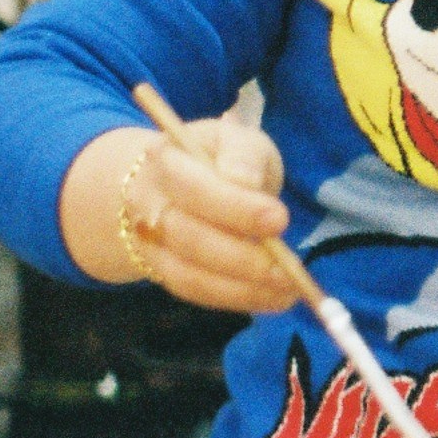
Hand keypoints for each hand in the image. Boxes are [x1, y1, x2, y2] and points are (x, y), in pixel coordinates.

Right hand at [123, 119, 299, 315]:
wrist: (174, 182)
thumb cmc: (218, 159)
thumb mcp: (238, 139)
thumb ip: (243, 154)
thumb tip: (244, 181)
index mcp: (167, 160)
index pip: (196, 188)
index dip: (237, 207)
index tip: (279, 219)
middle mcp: (148, 203)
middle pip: (188, 237)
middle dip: (242, 257)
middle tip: (288, 269)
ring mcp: (149, 241)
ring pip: (188, 272)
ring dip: (241, 287)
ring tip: (288, 290)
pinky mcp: (160, 270)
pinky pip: (194, 291)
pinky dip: (234, 298)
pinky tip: (271, 298)